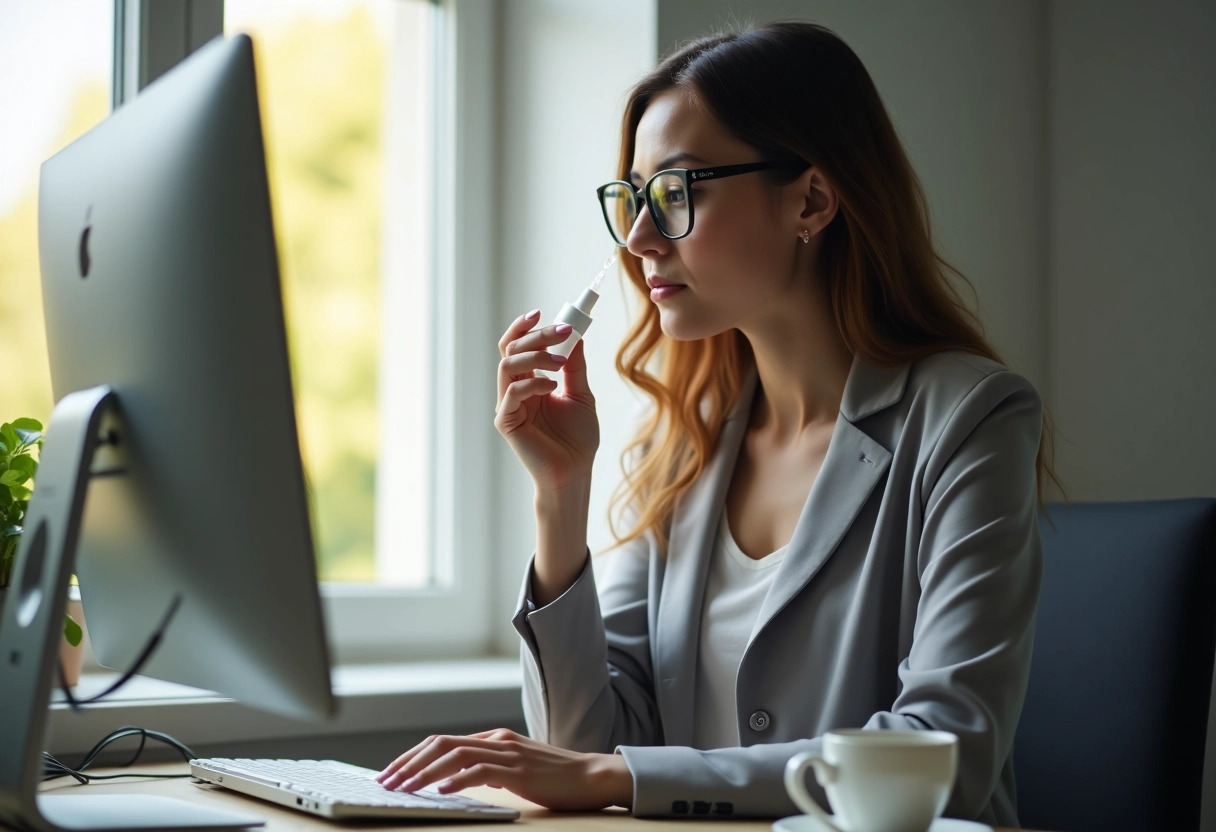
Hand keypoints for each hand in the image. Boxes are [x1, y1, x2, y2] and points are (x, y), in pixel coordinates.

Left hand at [375, 728, 631, 810]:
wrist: (591, 777)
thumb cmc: (554, 778)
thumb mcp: (515, 769)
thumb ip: (489, 768)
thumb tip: (456, 779)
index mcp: (494, 739)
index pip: (442, 742)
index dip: (413, 756)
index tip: (391, 773)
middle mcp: (497, 740)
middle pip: (441, 744)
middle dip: (409, 762)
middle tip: (386, 781)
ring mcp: (509, 753)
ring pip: (455, 755)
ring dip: (424, 772)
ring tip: (404, 788)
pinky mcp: (520, 770)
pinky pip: (481, 771)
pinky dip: (457, 779)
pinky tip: (440, 790)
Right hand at [494, 310, 599, 491]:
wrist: (575, 471)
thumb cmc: (577, 438)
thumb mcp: (581, 393)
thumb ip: (575, 366)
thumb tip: (575, 335)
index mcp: (530, 381)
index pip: (517, 346)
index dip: (524, 327)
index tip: (541, 312)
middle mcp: (515, 390)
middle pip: (512, 349)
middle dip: (536, 335)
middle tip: (561, 331)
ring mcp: (508, 405)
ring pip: (508, 365)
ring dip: (535, 355)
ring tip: (560, 362)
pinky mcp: (506, 421)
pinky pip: (512, 392)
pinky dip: (533, 382)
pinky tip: (554, 386)